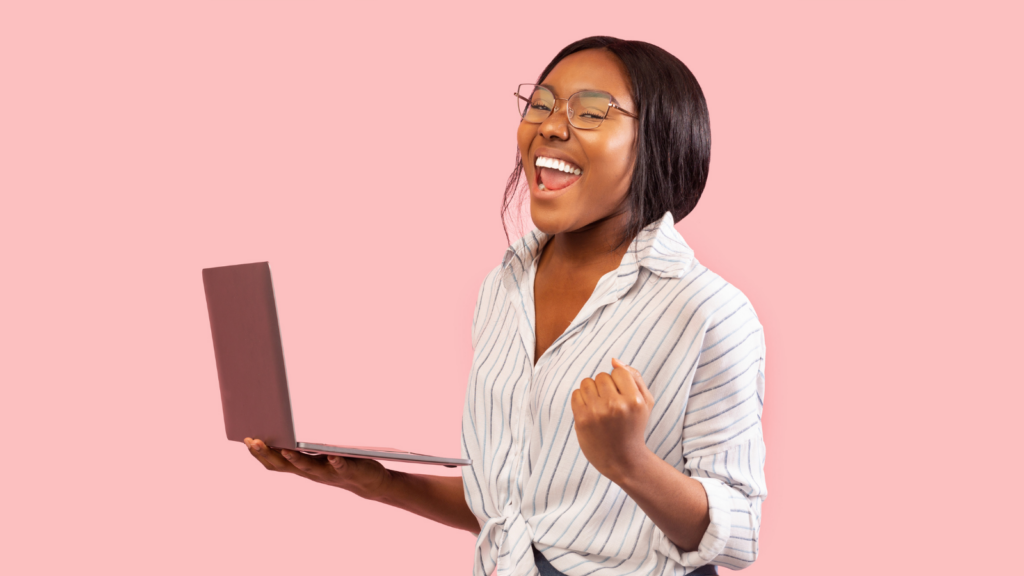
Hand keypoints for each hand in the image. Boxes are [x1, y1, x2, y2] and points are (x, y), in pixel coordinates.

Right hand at [243, 437, 390, 500]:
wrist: (367, 483)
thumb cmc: (340, 463)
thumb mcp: (318, 456)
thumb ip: (303, 446)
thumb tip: (287, 425)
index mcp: (302, 466)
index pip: (275, 463)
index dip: (259, 453)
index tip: (245, 439)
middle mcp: (311, 472)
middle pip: (285, 465)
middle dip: (268, 453)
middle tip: (253, 440)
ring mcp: (328, 472)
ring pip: (308, 468)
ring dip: (296, 459)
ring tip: (286, 449)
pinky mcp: (347, 470)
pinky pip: (340, 466)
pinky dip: (335, 461)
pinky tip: (332, 455)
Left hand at [570, 358, 654, 482]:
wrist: (622, 460)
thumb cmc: (634, 427)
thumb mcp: (645, 402)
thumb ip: (634, 377)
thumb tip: (614, 360)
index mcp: (634, 400)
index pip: (618, 371)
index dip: (618, 382)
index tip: (621, 396)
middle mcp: (616, 406)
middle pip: (601, 376)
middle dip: (604, 386)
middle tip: (609, 403)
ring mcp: (597, 413)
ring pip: (587, 382)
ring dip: (591, 391)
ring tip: (599, 406)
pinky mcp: (582, 420)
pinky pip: (576, 394)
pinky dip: (581, 400)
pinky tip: (590, 412)